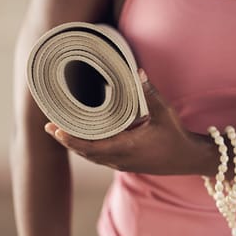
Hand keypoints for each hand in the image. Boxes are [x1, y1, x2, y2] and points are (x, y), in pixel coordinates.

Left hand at [44, 69, 212, 174]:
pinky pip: (99, 157)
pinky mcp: (124, 164)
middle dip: (66, 140)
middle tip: (48, 126)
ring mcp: (121, 164)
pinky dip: (86, 149)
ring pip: (90, 156)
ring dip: (74, 145)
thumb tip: (136, 71)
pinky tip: (80, 139)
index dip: (71, 138)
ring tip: (58, 132)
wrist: (187, 158)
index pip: (90, 146)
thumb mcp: (164, 113)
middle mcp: (119, 159)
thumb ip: (148, 92)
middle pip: (84, 152)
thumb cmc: (176, 135)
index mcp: (126, 147)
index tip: (55, 129)